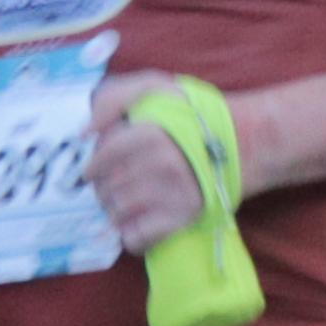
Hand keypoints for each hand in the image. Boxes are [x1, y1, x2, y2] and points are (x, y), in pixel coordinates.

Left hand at [89, 72, 227, 247]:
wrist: (243, 143)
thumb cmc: (191, 114)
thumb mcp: (154, 87)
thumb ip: (113, 99)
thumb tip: (82, 133)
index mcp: (150, 132)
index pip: (101, 157)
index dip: (94, 164)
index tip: (95, 168)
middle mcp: (161, 164)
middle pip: (105, 187)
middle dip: (103, 188)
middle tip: (115, 184)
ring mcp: (172, 194)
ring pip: (117, 213)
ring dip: (115, 210)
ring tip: (127, 201)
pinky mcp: (182, 219)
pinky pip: (136, 238)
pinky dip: (130, 235)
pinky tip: (138, 222)